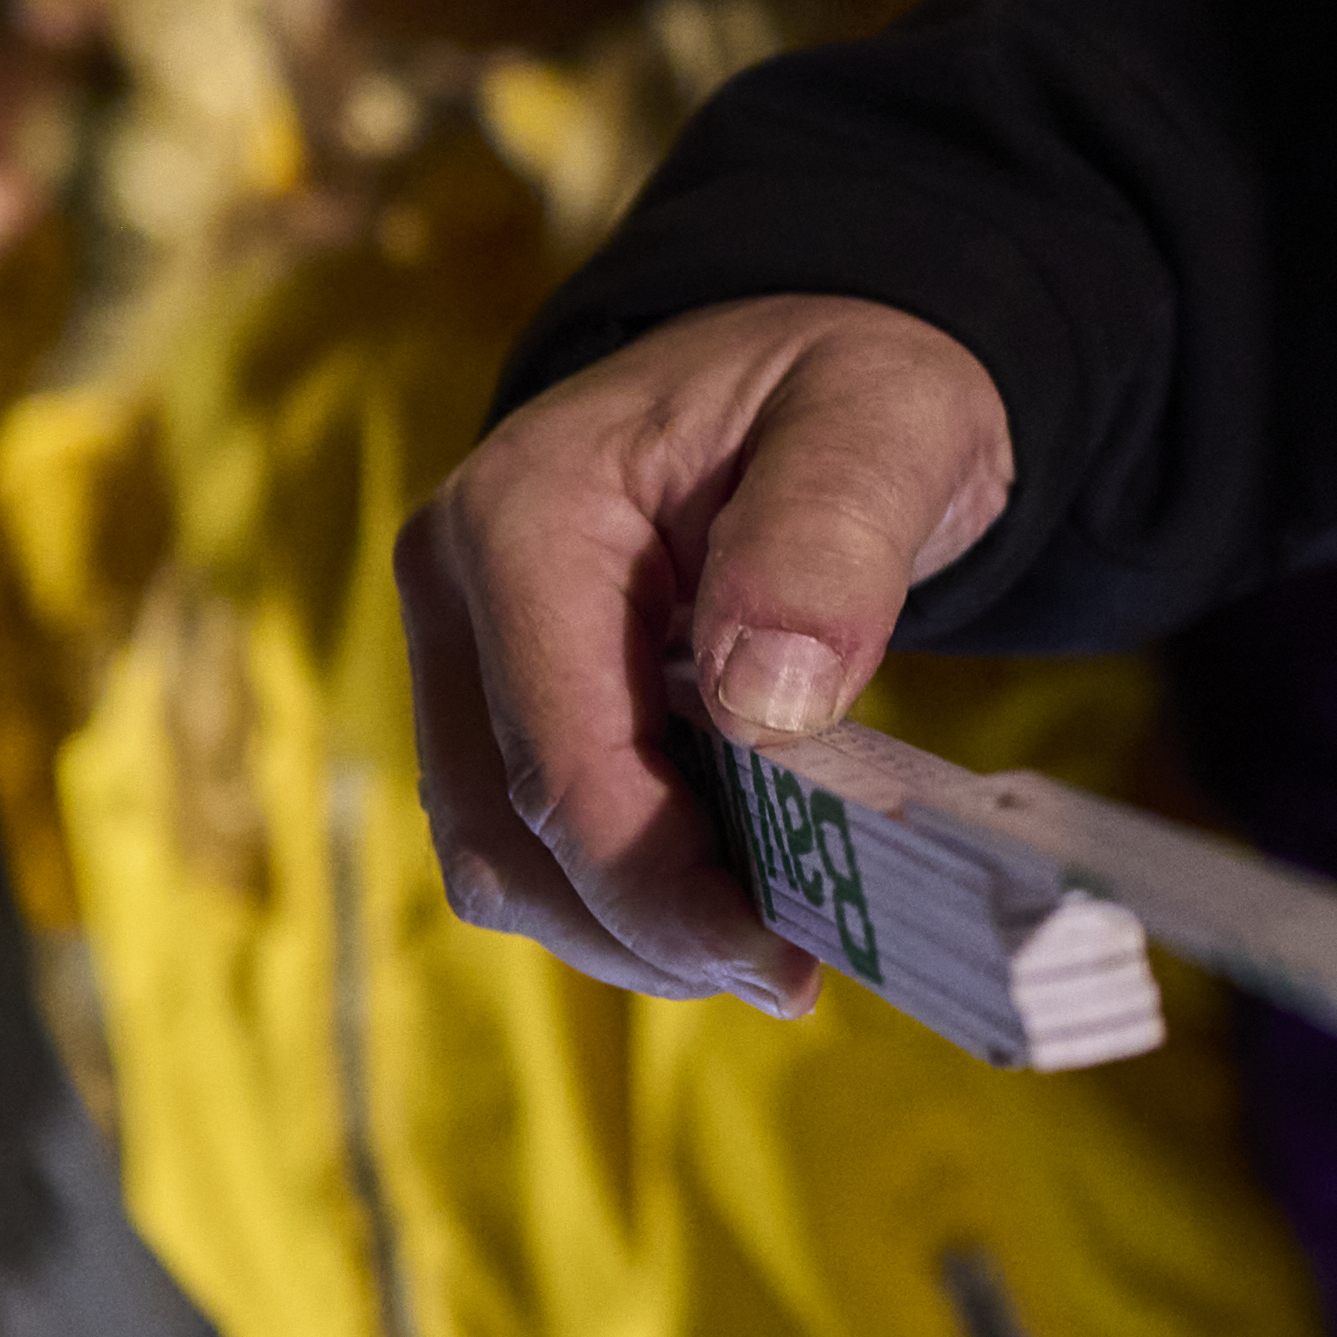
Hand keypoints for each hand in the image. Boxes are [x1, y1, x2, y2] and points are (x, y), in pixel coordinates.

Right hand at [394, 295, 1014, 1011]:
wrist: (807, 365)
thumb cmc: (847, 386)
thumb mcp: (884, 422)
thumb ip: (832, 537)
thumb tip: (764, 700)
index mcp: (521, 513)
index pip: (560, 763)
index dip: (662, 889)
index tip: (784, 962)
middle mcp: (452, 582)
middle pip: (505, 835)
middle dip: (644, 930)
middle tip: (790, 971)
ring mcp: (459, 645)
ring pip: (499, 860)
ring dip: (626, 929)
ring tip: (766, 939)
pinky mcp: (491, 695)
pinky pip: (526, 838)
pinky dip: (620, 892)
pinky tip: (729, 886)